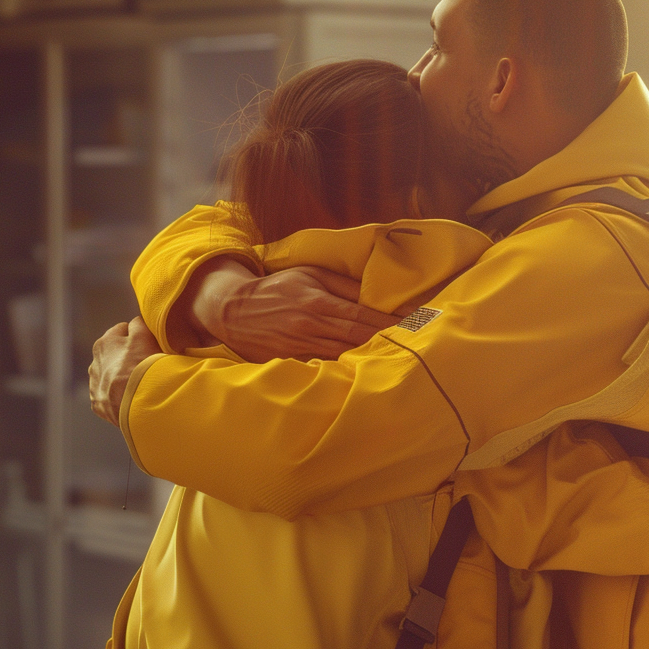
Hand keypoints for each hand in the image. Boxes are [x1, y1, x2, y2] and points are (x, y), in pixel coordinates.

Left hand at [90, 317, 161, 426]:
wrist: (137, 404)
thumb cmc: (142, 367)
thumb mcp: (144, 336)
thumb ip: (139, 324)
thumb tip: (137, 321)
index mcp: (103, 343)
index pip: (123, 330)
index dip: (139, 335)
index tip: (151, 343)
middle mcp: (94, 363)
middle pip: (116, 354)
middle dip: (129, 356)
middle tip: (148, 364)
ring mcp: (95, 386)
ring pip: (112, 376)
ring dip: (123, 377)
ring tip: (141, 383)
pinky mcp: (99, 405)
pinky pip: (110, 396)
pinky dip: (120, 395)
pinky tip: (133, 397)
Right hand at [192, 261, 401, 361]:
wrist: (231, 309)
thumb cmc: (277, 288)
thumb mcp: (309, 274)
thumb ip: (343, 285)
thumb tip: (374, 295)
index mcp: (318, 303)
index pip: (362, 316)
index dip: (390, 322)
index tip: (415, 325)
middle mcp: (311, 327)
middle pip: (357, 338)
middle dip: (387, 341)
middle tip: (416, 345)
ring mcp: (300, 348)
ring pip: (343, 356)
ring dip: (370, 358)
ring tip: (399, 360)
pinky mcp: (290, 362)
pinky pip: (323, 368)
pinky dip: (344, 371)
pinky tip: (365, 374)